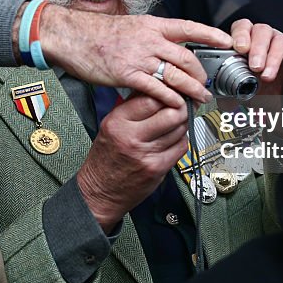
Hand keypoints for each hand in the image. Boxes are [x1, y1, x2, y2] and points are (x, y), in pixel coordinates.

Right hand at [38, 5, 232, 106]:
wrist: (73, 36)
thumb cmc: (98, 33)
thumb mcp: (131, 27)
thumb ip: (151, 37)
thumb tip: (168, 47)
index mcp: (152, 25)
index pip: (188, 27)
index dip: (210, 34)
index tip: (227, 41)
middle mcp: (150, 40)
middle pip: (187, 58)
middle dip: (201, 74)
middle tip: (208, 85)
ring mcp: (140, 57)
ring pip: (177, 75)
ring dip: (192, 89)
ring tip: (200, 99)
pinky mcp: (128, 75)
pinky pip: (157, 89)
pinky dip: (170, 99)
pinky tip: (177, 106)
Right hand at [76, 93, 188, 231]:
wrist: (100, 191)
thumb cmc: (105, 159)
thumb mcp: (110, 126)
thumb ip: (131, 108)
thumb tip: (154, 90)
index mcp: (117, 122)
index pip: (151, 98)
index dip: (166, 94)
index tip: (170, 93)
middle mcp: (131, 137)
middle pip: (170, 112)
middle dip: (180, 108)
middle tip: (180, 107)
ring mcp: (146, 154)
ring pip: (179, 129)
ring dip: (182, 124)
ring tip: (176, 124)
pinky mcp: (157, 168)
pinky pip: (180, 147)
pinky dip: (181, 140)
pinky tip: (173, 140)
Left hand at [229, 18, 282, 94]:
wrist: (282, 99)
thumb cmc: (260, 91)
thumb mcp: (243, 93)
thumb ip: (232, 95)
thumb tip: (225, 103)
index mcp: (248, 43)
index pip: (242, 27)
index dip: (240, 35)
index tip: (239, 48)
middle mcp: (265, 40)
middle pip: (261, 31)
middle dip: (257, 48)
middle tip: (255, 67)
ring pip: (280, 40)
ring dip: (273, 57)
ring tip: (267, 76)